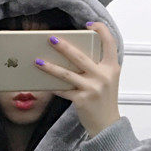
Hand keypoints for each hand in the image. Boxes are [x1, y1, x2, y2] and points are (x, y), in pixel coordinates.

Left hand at [34, 21, 121, 137]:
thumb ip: (97, 66)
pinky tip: (43, 82)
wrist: (107, 125)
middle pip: (80, 56)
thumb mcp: (107, 80)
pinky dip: (53, 86)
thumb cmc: (104, 101)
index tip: (89, 25)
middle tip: (51, 39)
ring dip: (50, 66)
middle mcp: (103, 76)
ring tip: (38, 60)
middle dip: (63, 46)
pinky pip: (63, 90)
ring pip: (67, 73)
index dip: (101, 30)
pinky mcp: (82, 100)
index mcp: (112, 68)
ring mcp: (92, 88)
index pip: (110, 42)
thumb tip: (72, 54)